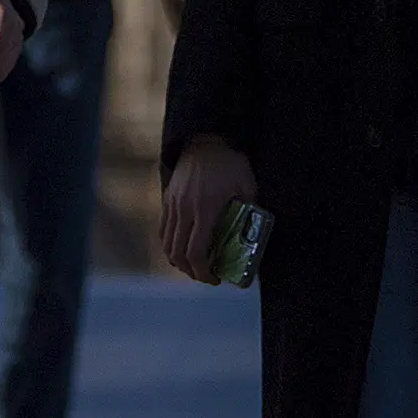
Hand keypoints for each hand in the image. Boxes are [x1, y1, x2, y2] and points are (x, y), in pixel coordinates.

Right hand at [160, 137, 258, 282]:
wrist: (206, 138)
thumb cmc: (230, 163)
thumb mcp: (247, 187)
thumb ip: (249, 213)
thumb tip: (254, 239)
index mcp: (205, 209)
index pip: (196, 252)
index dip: (203, 272)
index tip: (215, 278)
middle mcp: (184, 210)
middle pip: (178, 254)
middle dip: (191, 271)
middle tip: (206, 275)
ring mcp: (172, 204)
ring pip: (167, 244)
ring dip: (179, 260)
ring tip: (194, 264)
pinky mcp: (167, 198)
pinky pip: (163, 229)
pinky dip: (170, 244)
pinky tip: (182, 247)